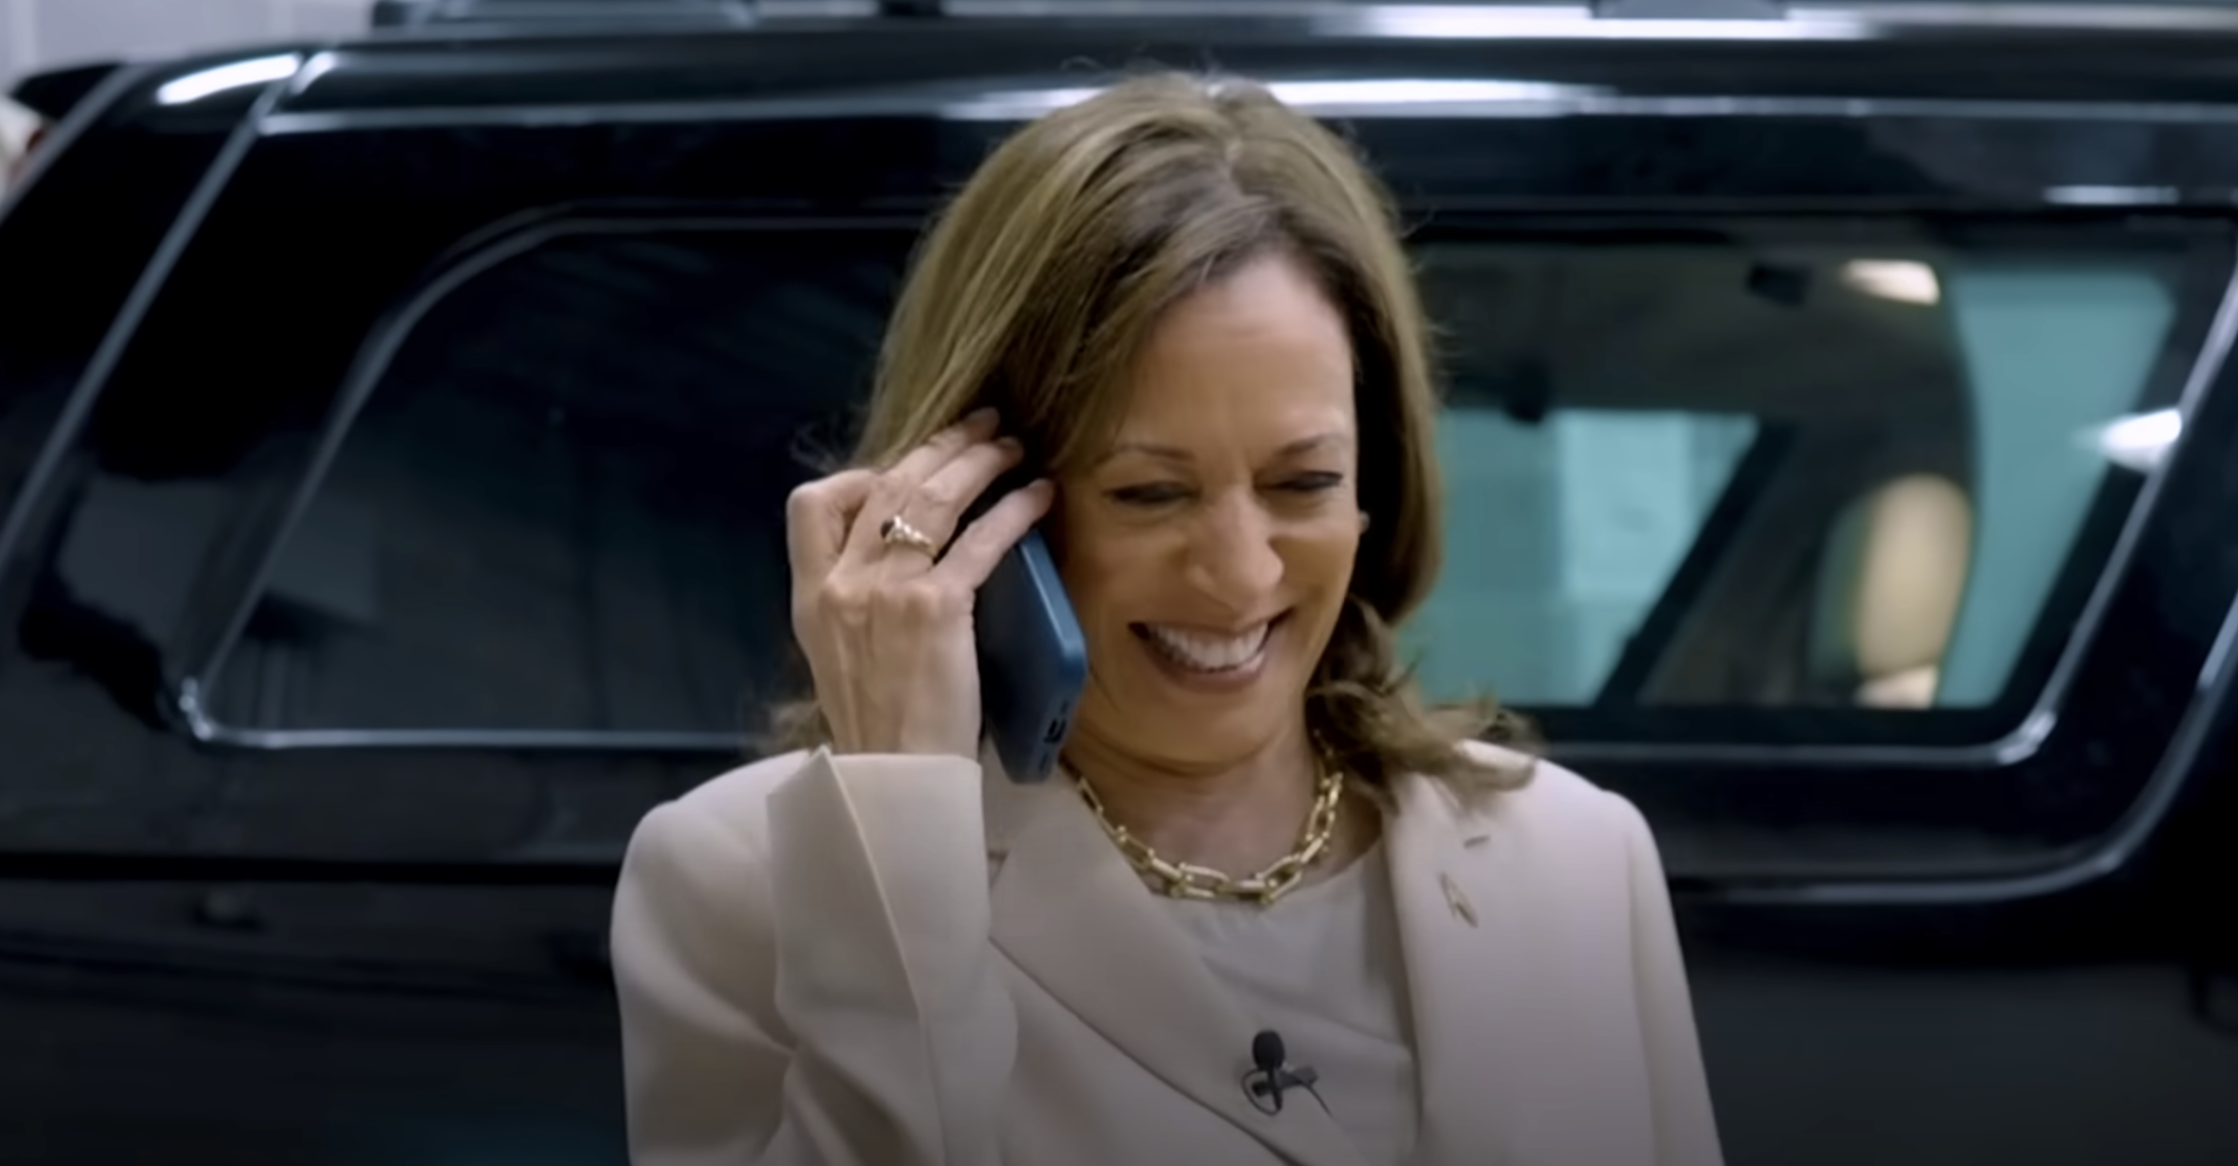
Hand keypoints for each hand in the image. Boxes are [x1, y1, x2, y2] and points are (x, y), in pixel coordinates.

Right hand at [785, 408, 1055, 758]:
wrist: (894, 779)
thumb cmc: (879, 726)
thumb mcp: (838, 656)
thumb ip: (853, 603)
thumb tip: (894, 560)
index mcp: (812, 596)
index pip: (809, 506)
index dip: (857, 474)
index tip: (899, 470)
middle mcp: (843, 583)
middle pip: (885, 485)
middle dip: (937, 447)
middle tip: (979, 426)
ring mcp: (887, 592)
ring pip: (931, 499)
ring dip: (977, 463)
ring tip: (1009, 447)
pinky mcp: (935, 609)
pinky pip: (980, 541)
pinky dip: (1013, 512)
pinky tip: (1037, 498)